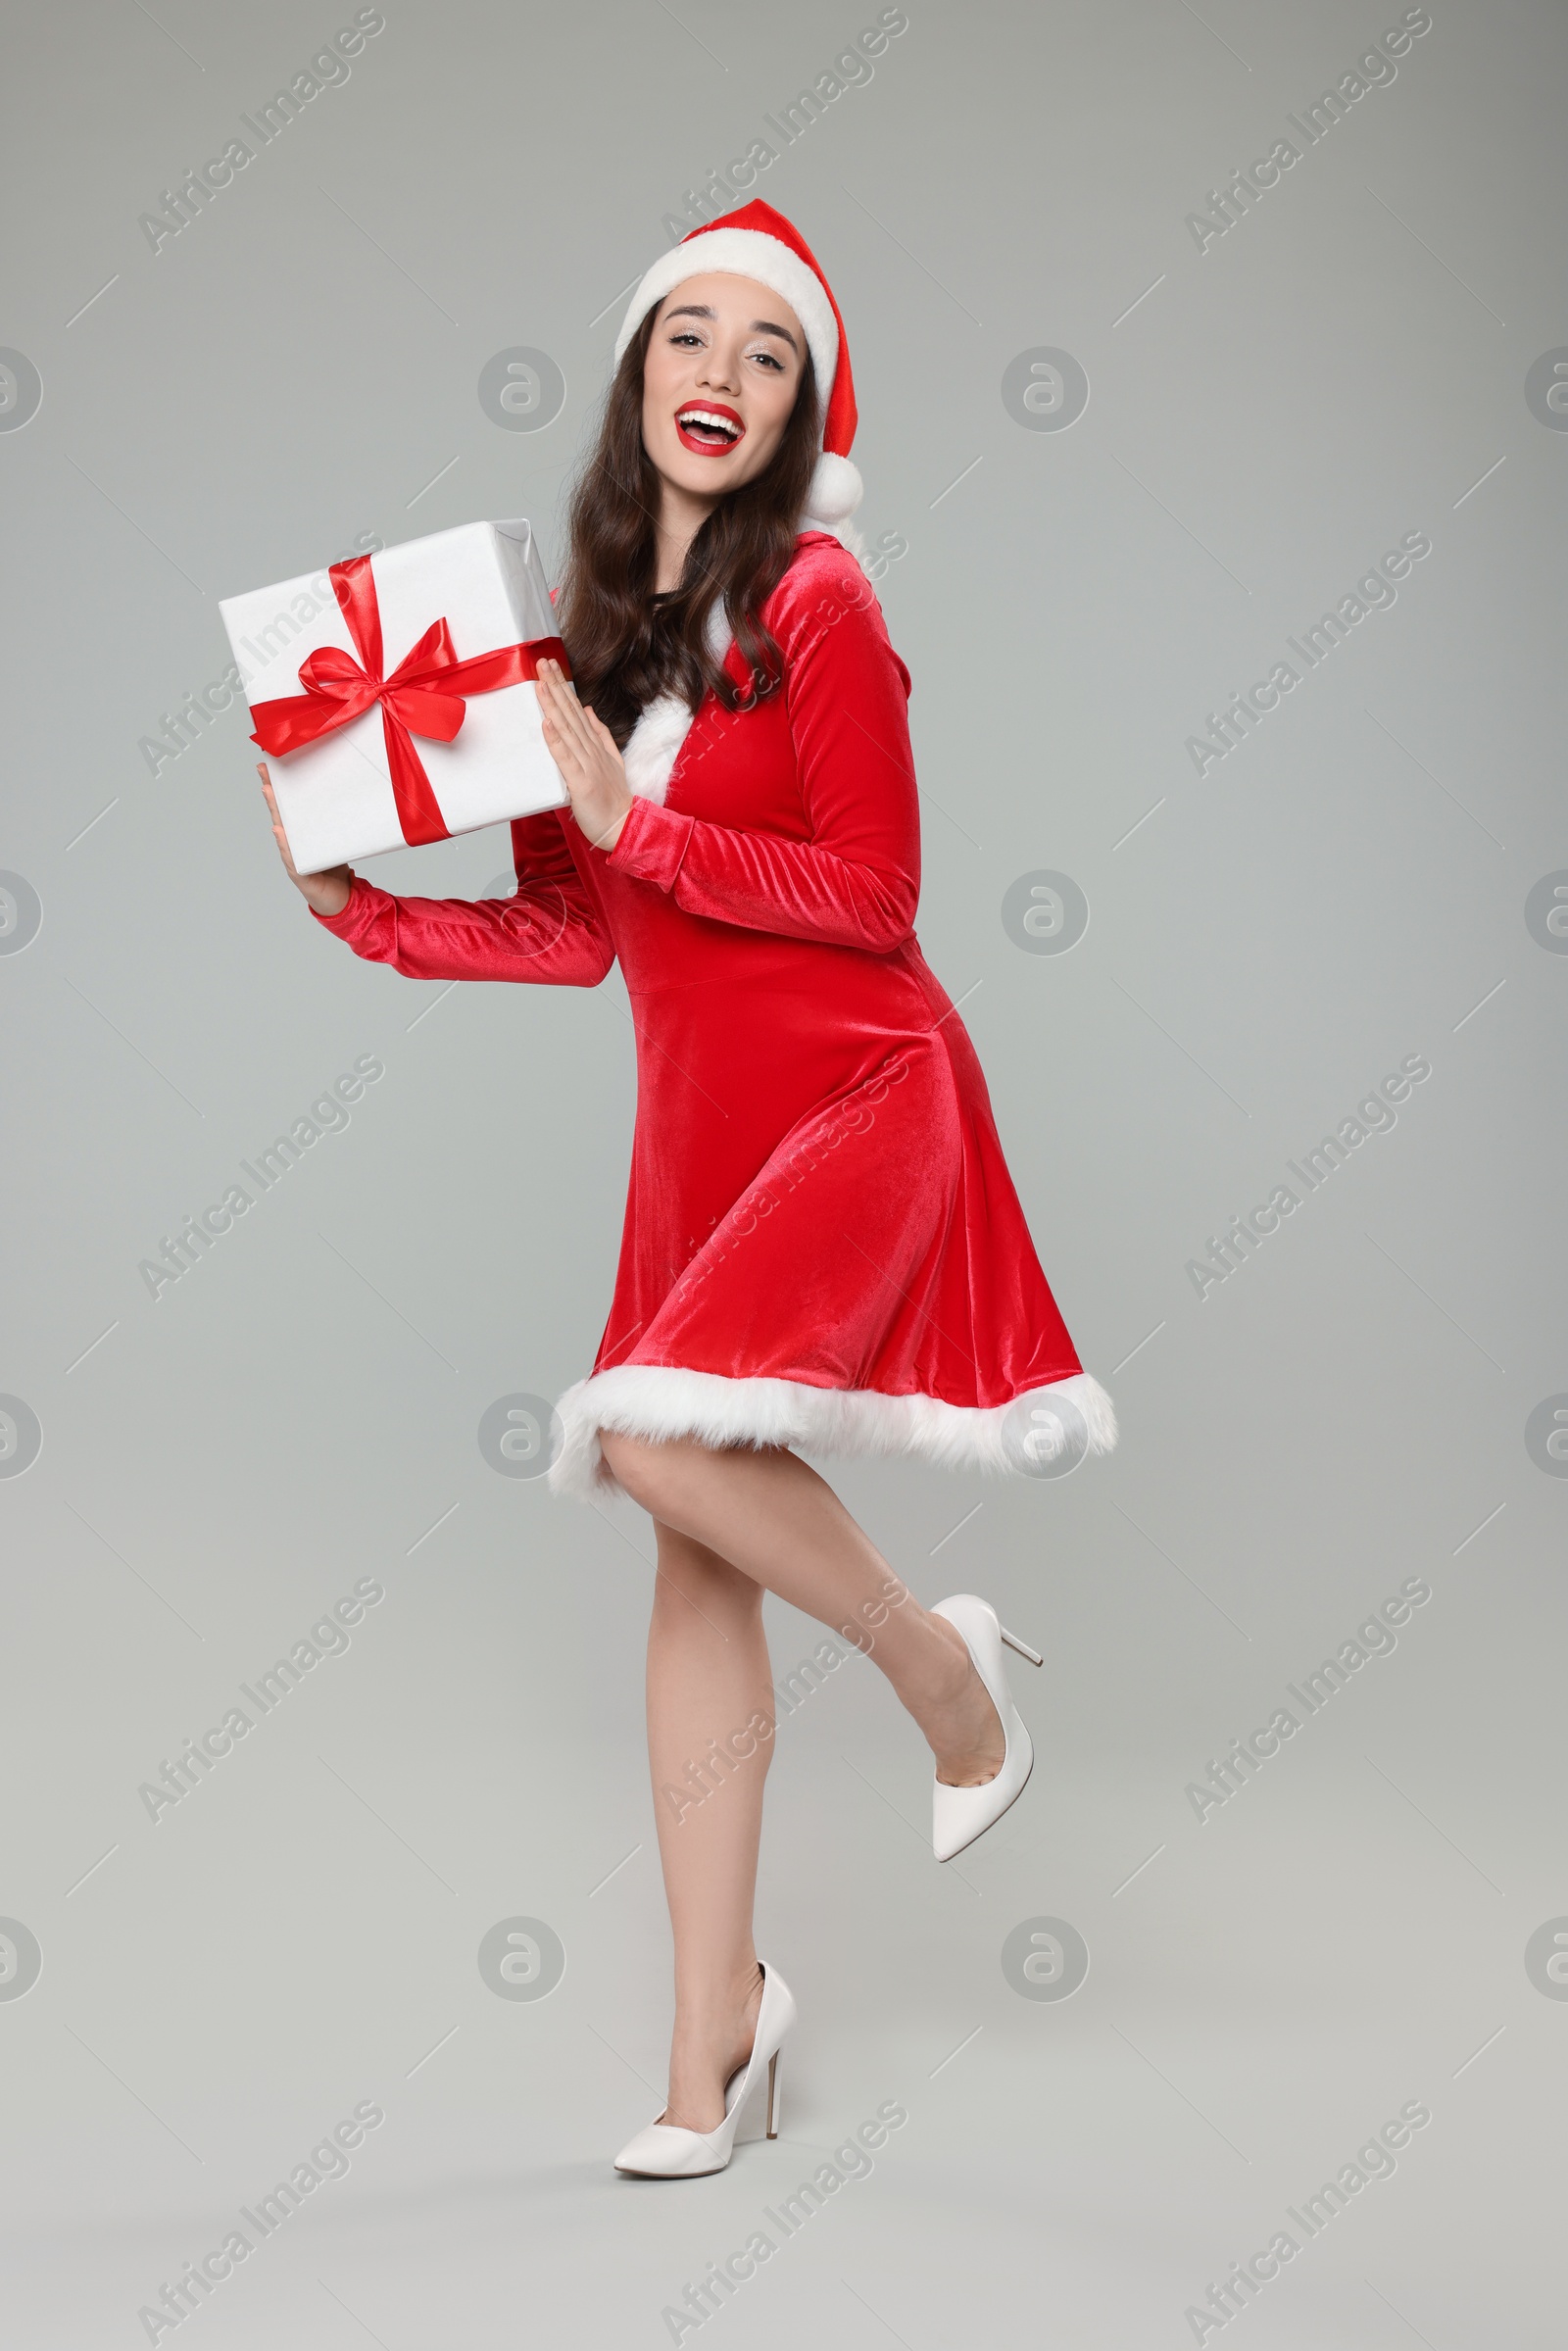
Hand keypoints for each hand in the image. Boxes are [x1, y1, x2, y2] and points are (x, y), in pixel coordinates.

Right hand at [258, 763, 352, 914]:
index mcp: (302, 833)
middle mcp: (294, 842)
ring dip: (275, 810)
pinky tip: (278, 829)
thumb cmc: (336, 869)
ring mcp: (293, 856)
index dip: (280, 787)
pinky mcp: (299, 872)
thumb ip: (335, 823)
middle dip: (272, 791)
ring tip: (268, 791)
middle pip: (280, 813)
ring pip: (282, 831)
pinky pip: (291, 856)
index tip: (272, 764)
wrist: (342, 899)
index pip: (289, 806)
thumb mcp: (337, 841)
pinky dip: (284, 843)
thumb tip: (345, 796)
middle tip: (263, 770)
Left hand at [534, 658, 632, 851]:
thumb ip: (600, 734)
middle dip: (556, 686)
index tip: (551, 667)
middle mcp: (591, 750)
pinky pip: (566, 758)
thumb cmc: (614, 799)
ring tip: (541, 684)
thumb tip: (588, 710)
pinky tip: (547, 723)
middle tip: (542, 662)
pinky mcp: (582, 782)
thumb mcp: (611, 760)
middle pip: (571, 713)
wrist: (625, 826)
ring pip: (567, 729)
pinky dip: (556, 740)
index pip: (576, 710)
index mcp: (596, 745)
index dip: (563, 687)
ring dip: (553, 705)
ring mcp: (587, 765)